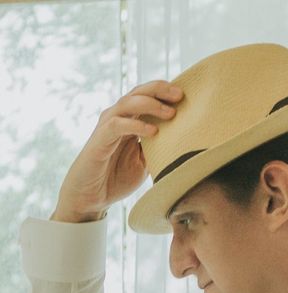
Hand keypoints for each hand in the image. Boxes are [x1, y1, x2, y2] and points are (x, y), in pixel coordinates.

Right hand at [50, 80, 183, 222]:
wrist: (91, 197)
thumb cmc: (117, 178)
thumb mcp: (146, 161)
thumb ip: (159, 148)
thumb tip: (185, 141)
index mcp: (131, 121)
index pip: (148, 97)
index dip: (166, 93)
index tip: (187, 96)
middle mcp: (118, 118)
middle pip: (138, 92)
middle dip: (160, 90)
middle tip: (180, 95)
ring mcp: (107, 127)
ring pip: (127, 103)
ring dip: (150, 104)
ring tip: (170, 113)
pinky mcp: (99, 140)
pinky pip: (117, 125)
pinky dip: (136, 126)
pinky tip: (153, 132)